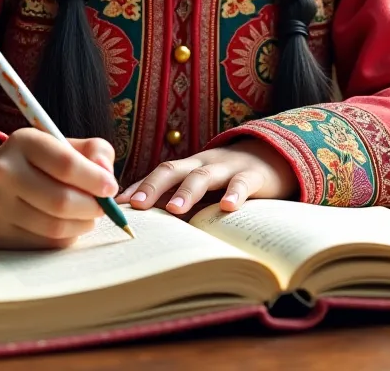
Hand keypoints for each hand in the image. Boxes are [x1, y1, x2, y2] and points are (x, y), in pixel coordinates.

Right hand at [0, 129, 117, 248]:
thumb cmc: (38, 162)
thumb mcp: (63, 144)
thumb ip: (95, 151)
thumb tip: (106, 174)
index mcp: (23, 141)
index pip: (66, 164)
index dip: (95, 179)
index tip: (111, 188)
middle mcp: (3, 173)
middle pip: (60, 201)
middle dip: (92, 208)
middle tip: (104, 207)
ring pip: (54, 227)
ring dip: (82, 225)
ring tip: (89, 216)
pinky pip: (44, 244)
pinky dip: (65, 237)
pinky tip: (69, 225)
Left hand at [116, 138, 297, 216]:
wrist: (273, 157)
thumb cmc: (230, 181)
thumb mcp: (204, 190)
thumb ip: (183, 204)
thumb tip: (153, 232)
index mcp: (187, 168)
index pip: (156, 176)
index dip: (137, 188)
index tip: (116, 206)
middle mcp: (202, 164)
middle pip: (172, 170)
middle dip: (151, 187)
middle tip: (135, 206)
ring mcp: (226, 167)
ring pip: (202, 175)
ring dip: (186, 191)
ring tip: (173, 209)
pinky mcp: (252, 175)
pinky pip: (242, 183)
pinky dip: (234, 194)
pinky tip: (227, 207)